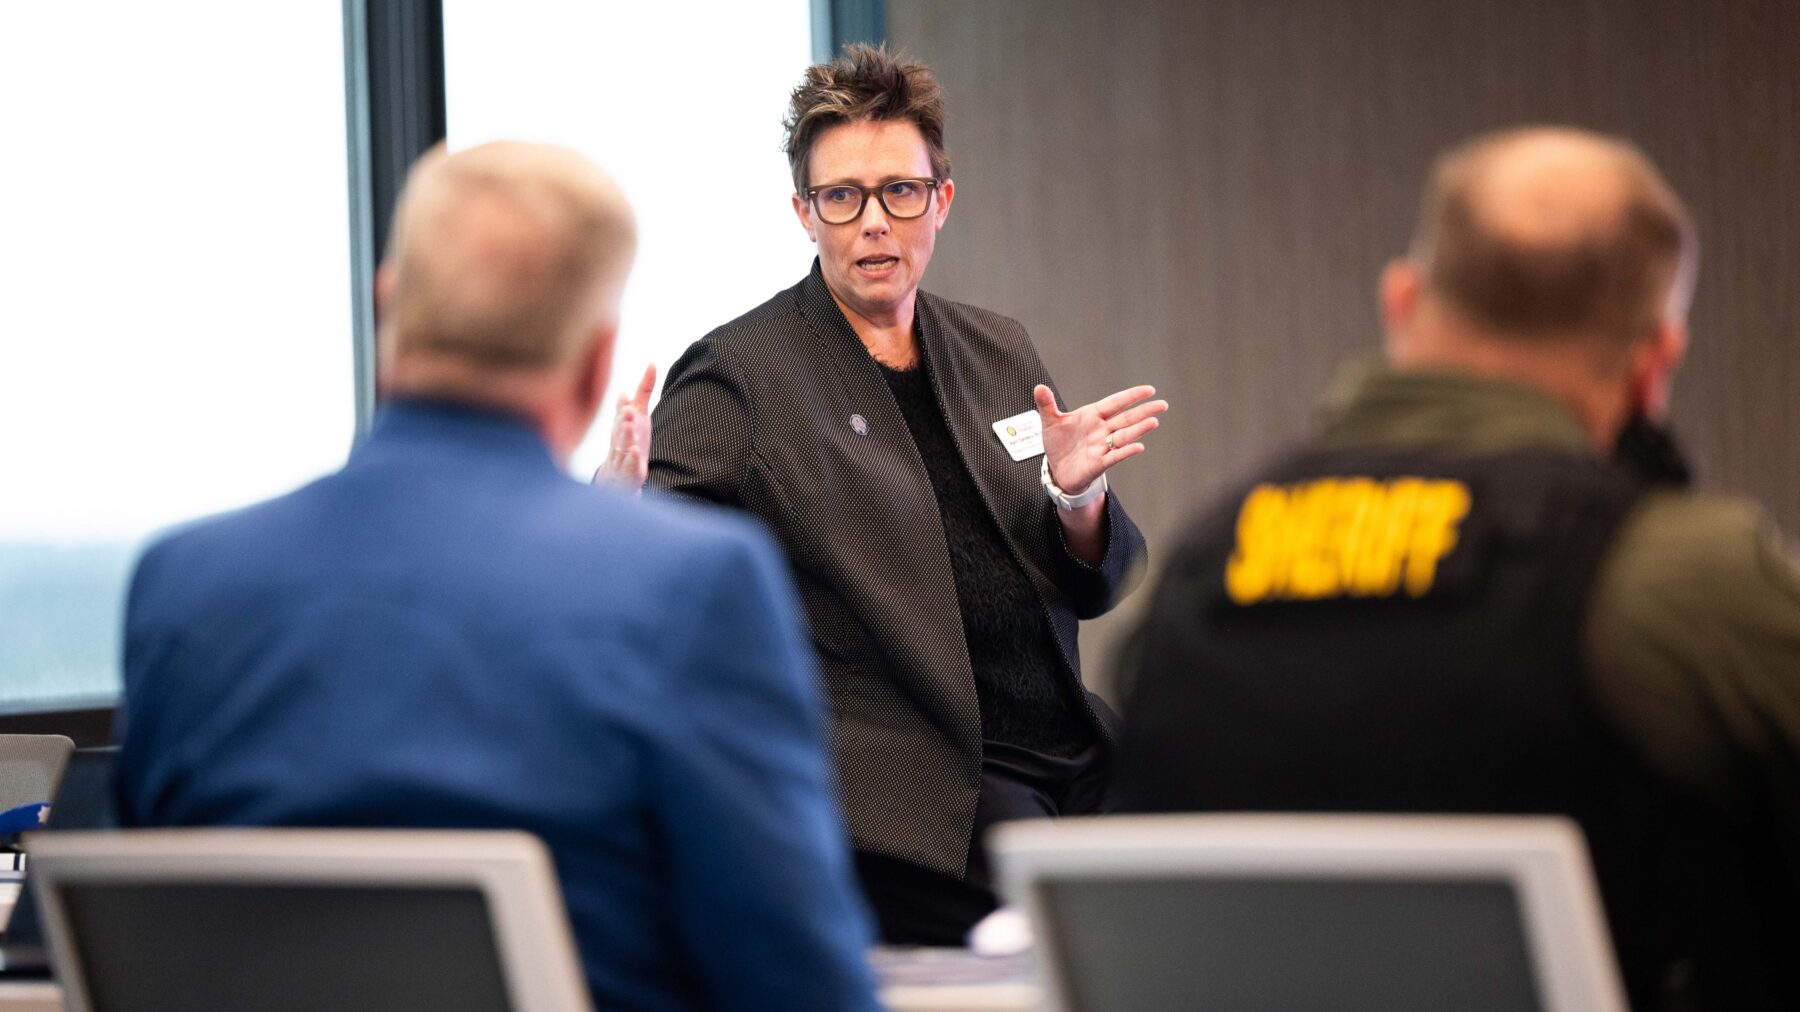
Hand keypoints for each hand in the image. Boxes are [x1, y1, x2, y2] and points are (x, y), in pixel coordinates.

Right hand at [594, 363, 655, 487]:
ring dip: (626, 436)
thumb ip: (644, 390)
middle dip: (623, 419)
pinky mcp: (629, 471)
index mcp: (622, 422)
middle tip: (627, 410)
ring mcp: (623, 454)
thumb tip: (652, 364)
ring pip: (622, 445)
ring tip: (630, 427)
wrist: (618, 475)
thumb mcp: (639, 413)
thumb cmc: (630, 438)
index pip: (621, 412)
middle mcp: (620, 437)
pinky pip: (629, 466)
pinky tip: (635, 453)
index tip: (625, 398)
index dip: (622, 406)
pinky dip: (631, 460)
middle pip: (620, 427)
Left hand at [1034, 383, 1166, 493]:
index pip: (1115, 403)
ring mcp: (1102, 447)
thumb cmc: (1058, 443)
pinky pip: (1114, 457)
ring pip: (1123, 436)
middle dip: (1144, 411)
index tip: (1149, 390)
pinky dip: (1125, 452)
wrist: (1056, 469)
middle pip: (1126, 419)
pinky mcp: (1098, 463)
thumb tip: (1039, 387)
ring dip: (1138, 429)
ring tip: (1153, 422)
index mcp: (1092, 416)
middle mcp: (1101, 430)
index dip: (1131, 396)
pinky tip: (1138, 447)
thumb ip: (1046, 404)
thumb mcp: (1050, 422)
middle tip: (1162, 404)